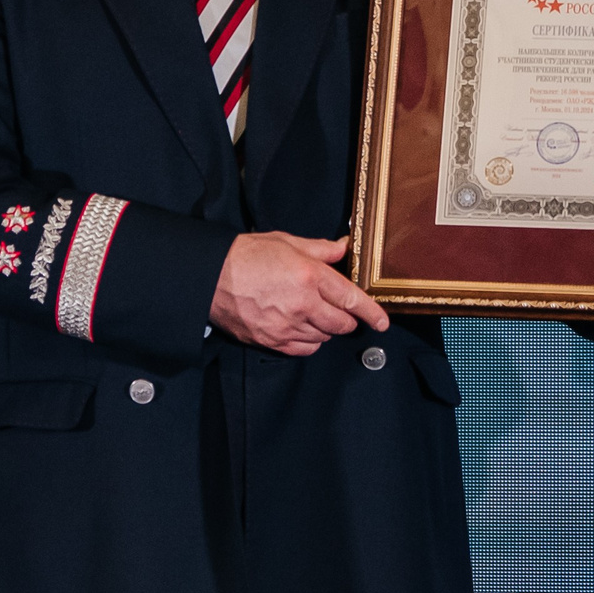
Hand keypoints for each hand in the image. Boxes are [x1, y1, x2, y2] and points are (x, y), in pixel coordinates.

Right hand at [209, 232, 390, 356]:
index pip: (352, 299)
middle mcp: (302, 304)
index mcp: (309, 276)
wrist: (210, 276)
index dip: (372, 313)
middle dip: (348, 320)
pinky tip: (303, 330)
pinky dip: (309, 343)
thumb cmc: (246, 255)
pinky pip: (303, 350)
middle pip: (341, 324)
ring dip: (327, 330)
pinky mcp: (271, 340)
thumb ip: (320, 249)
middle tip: (343, 312)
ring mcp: (286, 325)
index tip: (382, 321)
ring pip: (323, 338)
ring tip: (316, 315)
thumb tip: (344, 248)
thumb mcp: (287, 242)